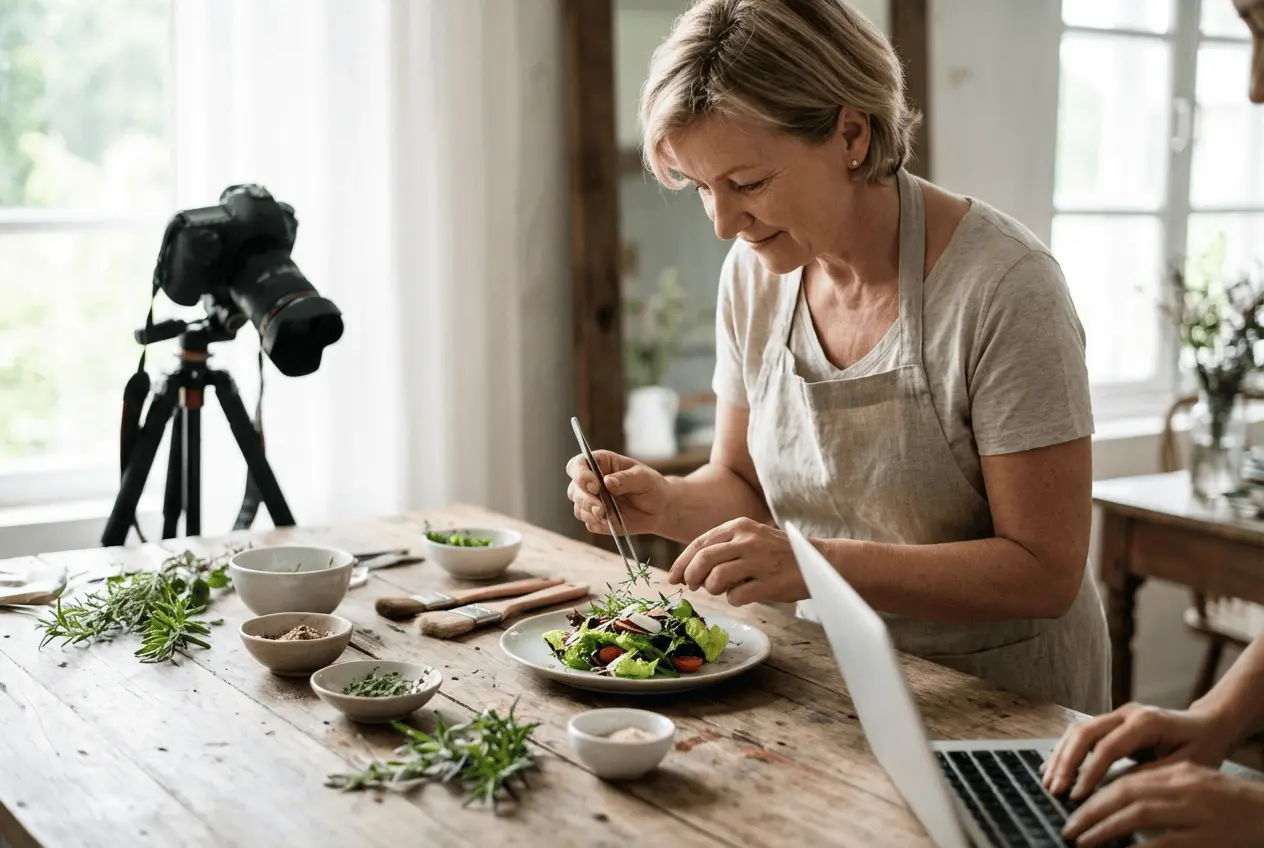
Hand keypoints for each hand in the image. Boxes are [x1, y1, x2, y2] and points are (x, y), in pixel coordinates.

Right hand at [565, 450, 667, 537]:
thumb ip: (626, 479)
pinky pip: (589, 523)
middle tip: (600, 508)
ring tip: (605, 515)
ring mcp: (593, 502)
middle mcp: (593, 482)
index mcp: (602, 464)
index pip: (579, 464)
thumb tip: (608, 482)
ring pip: (578, 507)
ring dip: (588, 512)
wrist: (660, 509)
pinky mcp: (598, 519)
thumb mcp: (644, 478)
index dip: (581, 474)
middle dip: (584, 499)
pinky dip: (596, 524)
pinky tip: (609, 523)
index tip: (594, 485)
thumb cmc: (652, 486)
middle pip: (574, 488)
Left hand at [666, 518, 805, 605]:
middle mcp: (747, 539)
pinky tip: (743, 595)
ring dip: (712, 589)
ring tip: (723, 589)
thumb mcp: (749, 538)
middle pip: (703, 559)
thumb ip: (722, 549)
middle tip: (691, 587)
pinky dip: (733, 599)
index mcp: (739, 526)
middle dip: (690, 576)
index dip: (681, 562)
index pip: (699, 543)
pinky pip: (736, 595)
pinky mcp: (769, 582)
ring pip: (716, 578)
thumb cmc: (777, 554)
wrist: (817, 562)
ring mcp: (758, 560)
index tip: (673, 577)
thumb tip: (689, 571)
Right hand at [1041, 702, 1234, 799]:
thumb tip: (1117, 792)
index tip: (1077, 797)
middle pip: (1084, 733)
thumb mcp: (1186, 766)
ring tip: (1049, 782)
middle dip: (1066, 763)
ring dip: (1061, 756)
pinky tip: (1054, 768)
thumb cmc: (1202, 746)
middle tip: (1054, 790)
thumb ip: (1150, 774)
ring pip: (1078, 730)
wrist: (1208, 724)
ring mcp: (1118, 714)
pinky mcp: (1112, 722)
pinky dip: (1066, 751)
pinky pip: (1083, 733)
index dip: (1089, 773)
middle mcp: (1127, 713)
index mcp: (1146, 722)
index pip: (1107, 748)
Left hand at [1062, 762, 1263, 846]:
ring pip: (1139, 815)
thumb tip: (1116, 802)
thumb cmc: (1230, 805)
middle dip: (1092, 811)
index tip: (1073, 806)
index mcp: (1178, 774)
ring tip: (1082, 842)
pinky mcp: (1208, 838)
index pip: (1127, 780)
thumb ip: (1159, 789)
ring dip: (1105, 829)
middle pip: (1126, 794)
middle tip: (1069, 828)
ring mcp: (1197, 812)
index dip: (1096, 793)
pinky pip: (1164, 843)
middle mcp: (1185, 787)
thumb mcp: (1193, 787)